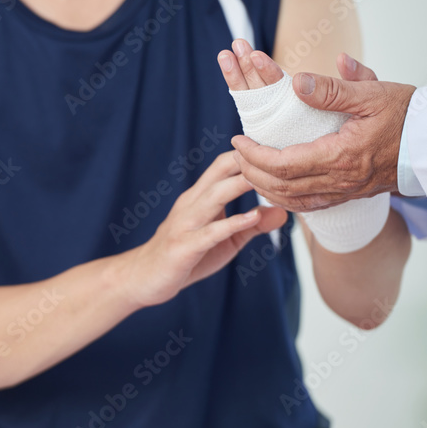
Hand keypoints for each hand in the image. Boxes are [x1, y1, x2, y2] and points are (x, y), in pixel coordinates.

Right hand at [120, 151, 286, 306]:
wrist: (143, 278)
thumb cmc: (186, 257)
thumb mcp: (225, 240)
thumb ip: (251, 226)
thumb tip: (283, 213)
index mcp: (199, 198)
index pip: (223, 166)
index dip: (248, 155)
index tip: (277, 149)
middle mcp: (191, 204)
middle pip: (219, 173)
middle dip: (246, 161)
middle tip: (276, 154)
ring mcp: (186, 224)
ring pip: (214, 197)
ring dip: (239, 185)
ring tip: (267, 179)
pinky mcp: (184, 247)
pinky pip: (210, 232)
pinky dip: (232, 223)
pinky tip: (253, 217)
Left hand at [224, 50, 415, 211]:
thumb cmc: (409, 115)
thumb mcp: (371, 93)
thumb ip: (331, 89)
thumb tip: (295, 81)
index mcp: (341, 156)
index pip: (284, 164)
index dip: (255, 156)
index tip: (238, 141)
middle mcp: (341, 181)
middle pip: (283, 187)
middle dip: (253, 173)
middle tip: (235, 156)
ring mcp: (347, 192)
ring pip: (295, 201)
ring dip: (267, 189)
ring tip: (249, 172)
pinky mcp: (352, 195)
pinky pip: (311, 205)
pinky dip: (288, 199)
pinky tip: (278, 189)